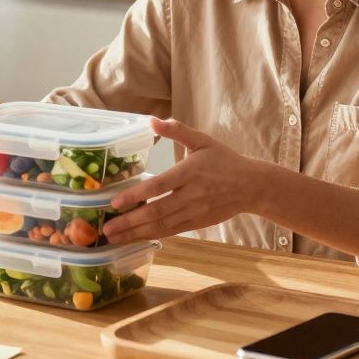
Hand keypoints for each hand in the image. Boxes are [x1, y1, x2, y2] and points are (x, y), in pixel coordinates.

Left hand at [101, 117, 268, 243]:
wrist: (252, 186)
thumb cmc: (224, 160)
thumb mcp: (202, 140)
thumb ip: (176, 130)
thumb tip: (151, 121)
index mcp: (190, 172)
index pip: (159, 186)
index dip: (136, 196)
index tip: (114, 203)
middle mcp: (192, 194)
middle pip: (157, 211)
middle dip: (130, 222)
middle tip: (106, 229)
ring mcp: (195, 211)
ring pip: (162, 225)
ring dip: (137, 233)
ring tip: (114, 238)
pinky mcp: (198, 223)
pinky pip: (172, 230)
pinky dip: (153, 235)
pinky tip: (136, 237)